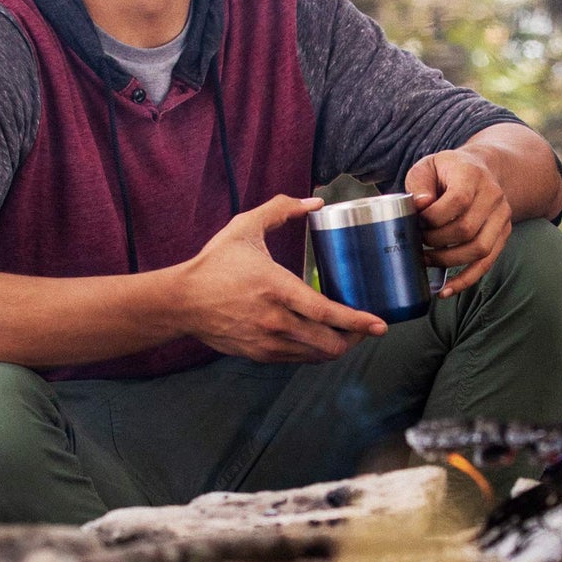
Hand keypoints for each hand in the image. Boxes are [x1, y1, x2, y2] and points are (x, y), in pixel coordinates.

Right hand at [181, 195, 387, 362]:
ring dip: (336, 348)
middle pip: (329, 343)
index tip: (380, 324)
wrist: (181, 301)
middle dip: (354, 339)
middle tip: (366, 328)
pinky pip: (297, 359)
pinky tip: (319, 339)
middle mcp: (275, 321)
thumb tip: (315, 202)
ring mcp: (267, 342)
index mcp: (277, 288)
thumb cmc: (214, 264)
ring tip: (347, 335)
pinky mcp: (259, 354)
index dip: (358, 321)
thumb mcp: (245, 227)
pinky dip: (314, 352)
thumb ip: (281, 209)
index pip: (327, 313)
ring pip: (315, 356)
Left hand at [404, 147, 512, 298]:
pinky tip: (446, 290)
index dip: (433, 217)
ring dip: (448, 261)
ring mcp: (502, 216)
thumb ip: (419, 185)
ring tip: (426, 260)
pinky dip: (465, 279)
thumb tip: (421, 205)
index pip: (457, 201)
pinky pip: (487, 263)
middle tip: (418, 242)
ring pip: (479, 249)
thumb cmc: (447, 171)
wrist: (480, 169)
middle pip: (467, 229)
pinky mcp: (503, 234)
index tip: (416, 221)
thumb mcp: (427, 167)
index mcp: (472, 175)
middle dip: (436, 241)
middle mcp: (493, 195)